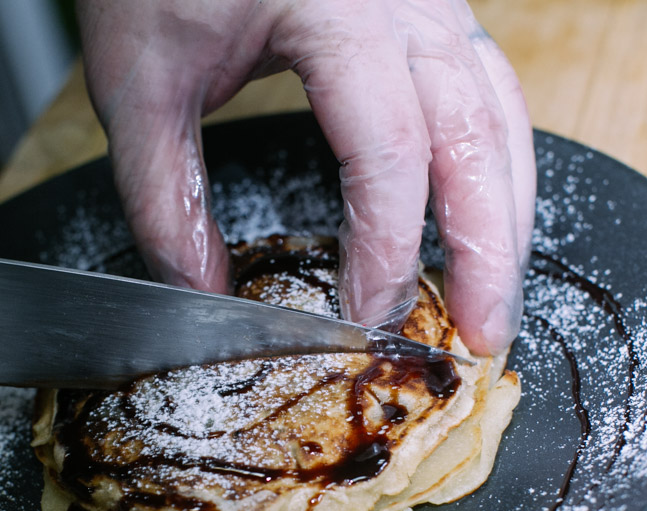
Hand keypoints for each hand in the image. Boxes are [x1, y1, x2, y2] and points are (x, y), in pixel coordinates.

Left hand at [77, 0, 534, 354]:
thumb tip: (200, 293)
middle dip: (489, 252)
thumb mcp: (139, 80)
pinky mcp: (434, 9)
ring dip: (508, 216)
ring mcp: (433, 1)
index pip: (389, 152)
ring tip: (497, 297)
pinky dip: (496, 167)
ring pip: (504, 117)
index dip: (387, 249)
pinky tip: (484, 216)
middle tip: (484, 339)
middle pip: (478, 140)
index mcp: (339, 12)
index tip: (364, 316)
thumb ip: (164, 197)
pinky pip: (491, 93)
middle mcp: (409, 4)